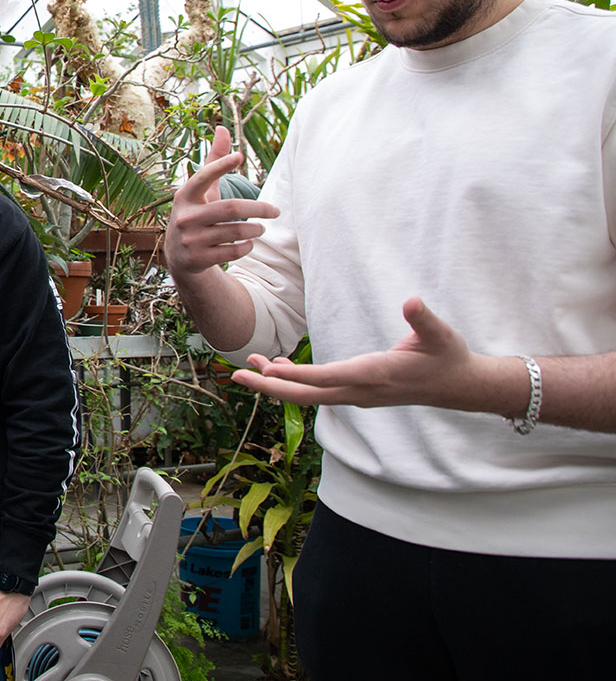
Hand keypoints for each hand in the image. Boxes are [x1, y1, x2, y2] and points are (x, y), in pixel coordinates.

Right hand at [165, 126, 278, 277]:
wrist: (179, 256)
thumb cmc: (197, 213)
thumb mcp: (203, 190)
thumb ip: (214, 161)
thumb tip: (222, 128)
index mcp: (185, 195)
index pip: (203, 177)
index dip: (221, 166)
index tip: (240, 156)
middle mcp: (185, 217)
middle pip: (231, 208)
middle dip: (259, 209)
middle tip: (276, 211)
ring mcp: (190, 239)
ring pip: (235, 231)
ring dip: (255, 229)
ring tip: (262, 228)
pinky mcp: (198, 259)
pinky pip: (232, 251)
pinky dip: (247, 246)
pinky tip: (249, 243)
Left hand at [233, 296, 503, 412]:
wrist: (459, 386)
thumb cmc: (448, 356)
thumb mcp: (440, 334)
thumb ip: (422, 319)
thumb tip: (412, 301)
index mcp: (375, 374)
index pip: (328, 377)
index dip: (297, 375)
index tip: (268, 370)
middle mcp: (360, 390)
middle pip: (306, 395)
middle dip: (270, 387)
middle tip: (236, 374)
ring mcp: (356, 394)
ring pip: (308, 395)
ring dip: (275, 383)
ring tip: (245, 366)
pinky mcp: (356, 392)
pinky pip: (317, 390)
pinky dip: (293, 381)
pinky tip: (274, 367)